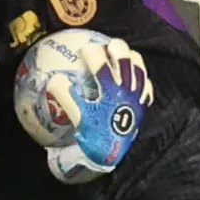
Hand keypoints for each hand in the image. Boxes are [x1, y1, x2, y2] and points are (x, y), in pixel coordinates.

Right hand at [44, 38, 154, 173]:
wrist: (111, 155)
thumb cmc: (93, 135)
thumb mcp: (77, 116)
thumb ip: (65, 96)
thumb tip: (53, 79)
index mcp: (110, 92)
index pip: (102, 65)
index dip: (92, 53)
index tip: (82, 49)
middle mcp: (127, 91)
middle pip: (126, 61)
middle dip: (116, 48)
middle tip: (106, 44)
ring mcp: (137, 98)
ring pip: (140, 70)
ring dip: (132, 59)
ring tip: (123, 53)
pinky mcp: (143, 106)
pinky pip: (147, 87)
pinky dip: (142, 78)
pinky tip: (136, 76)